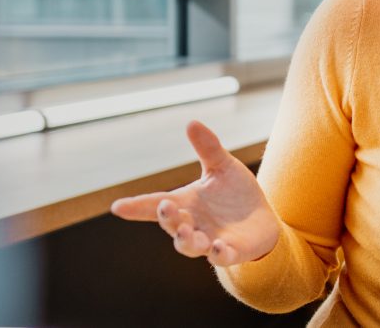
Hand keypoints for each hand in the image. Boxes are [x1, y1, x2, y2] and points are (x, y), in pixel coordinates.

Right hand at [109, 120, 280, 266]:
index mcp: (186, 203)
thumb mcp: (222, 168)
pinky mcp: (231, 251)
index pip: (155, 205)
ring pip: (190, 246)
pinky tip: (218, 246)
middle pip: (172, 225)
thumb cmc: (235, 193)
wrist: (262, 219)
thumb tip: (191, 122)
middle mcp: (193, 224)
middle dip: (167, 218)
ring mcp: (210, 240)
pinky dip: (218, 254)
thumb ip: (208, 148)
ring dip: (185, 240)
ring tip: (185, 231)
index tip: (117, 207)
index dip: (136, 206)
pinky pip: (220, 257)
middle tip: (167, 207)